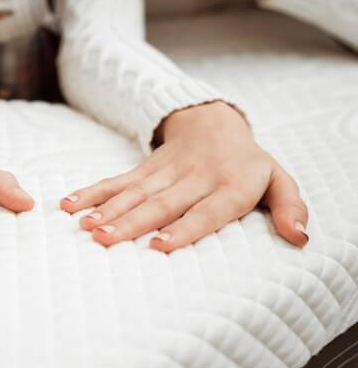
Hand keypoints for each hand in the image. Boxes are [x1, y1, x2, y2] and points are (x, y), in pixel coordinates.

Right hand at [60, 103, 308, 251]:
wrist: (214, 121)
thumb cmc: (250, 165)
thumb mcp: (280, 181)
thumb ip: (291, 207)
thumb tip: (300, 237)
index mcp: (230, 186)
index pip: (205, 211)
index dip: (182, 229)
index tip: (159, 246)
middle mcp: (194, 179)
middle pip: (161, 204)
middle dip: (130, 222)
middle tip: (104, 239)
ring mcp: (165, 172)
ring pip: (134, 193)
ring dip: (106, 209)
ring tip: (85, 226)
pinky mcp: (144, 169)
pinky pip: (116, 181)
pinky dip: (91, 192)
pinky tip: (68, 204)